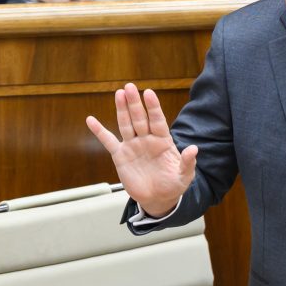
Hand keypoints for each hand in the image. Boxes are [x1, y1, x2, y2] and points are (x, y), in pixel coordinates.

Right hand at [85, 83, 197, 216]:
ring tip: (119, 93)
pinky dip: (99, 131)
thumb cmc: (173, 185)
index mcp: (163, 141)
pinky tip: (91, 120)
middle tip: (130, 87)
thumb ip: (187, 162)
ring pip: (126, 124)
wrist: (158, 198)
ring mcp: (133, 145)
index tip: (149, 93)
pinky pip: (108, 141)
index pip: (158, 120)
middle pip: (140, 118)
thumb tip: (194, 149)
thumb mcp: (184, 176)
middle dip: (135, 103)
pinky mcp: (120, 156)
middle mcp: (147, 139)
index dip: (153, 107)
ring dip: (122, 109)